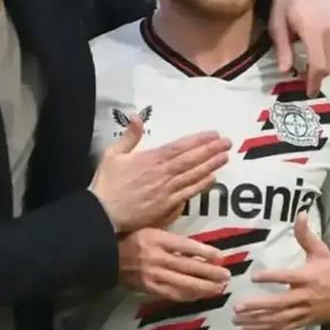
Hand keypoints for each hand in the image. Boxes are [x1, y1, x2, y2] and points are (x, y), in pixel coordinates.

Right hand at [90, 114, 230, 233]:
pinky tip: (213, 179)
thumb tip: (137, 116)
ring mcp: (166, 190)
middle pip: (191, 159)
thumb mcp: (112, 154)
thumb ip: (128, 136)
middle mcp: (162, 173)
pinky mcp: (166, 206)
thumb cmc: (106, 185)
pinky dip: (201, 185)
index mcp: (150, 158)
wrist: (102, 213)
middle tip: (227, 142)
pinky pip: (188, 193)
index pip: (179, 147)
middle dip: (210, 150)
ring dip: (211, 165)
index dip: (198, 140)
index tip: (213, 134)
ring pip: (193, 175)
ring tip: (225, 157)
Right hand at [119, 228, 231, 301]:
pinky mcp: (150, 288)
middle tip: (226, 275)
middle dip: (210, 273)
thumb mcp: (152, 230)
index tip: (221, 257)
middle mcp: (157, 257)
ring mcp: (153, 274)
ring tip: (219, 288)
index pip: (186, 246)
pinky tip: (200, 295)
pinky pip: (173, 294)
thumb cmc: (132, 239)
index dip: (205, 252)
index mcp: (158, 239)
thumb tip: (198, 248)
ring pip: (183, 283)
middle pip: (188, 267)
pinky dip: (188, 296)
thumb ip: (172, 238)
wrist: (108, 256)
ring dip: (203, 287)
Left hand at [232, 212, 329, 329]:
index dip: (272, 278)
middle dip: (258, 306)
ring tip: (237, 320)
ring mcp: (302, 312)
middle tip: (238, 307)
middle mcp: (304, 297)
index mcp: (308, 278)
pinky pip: (281, 329)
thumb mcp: (322, 252)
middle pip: (279, 304)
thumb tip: (300, 213)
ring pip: (278, 319)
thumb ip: (306, 235)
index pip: (288, 277)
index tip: (254, 277)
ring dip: (257, 321)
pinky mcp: (301, 323)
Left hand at [268, 0, 329, 95]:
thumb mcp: (276, 24)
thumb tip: (285, 71)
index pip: (319, 65)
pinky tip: (316, 51)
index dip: (314, 81)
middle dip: (320, 76)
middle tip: (306, 81)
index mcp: (313, 30)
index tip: (309, 93)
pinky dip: (329, 53)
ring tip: (310, 66)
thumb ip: (282, 48)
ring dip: (325, 65)